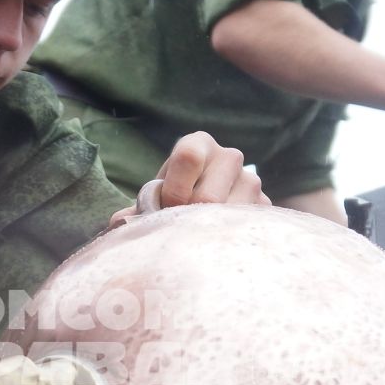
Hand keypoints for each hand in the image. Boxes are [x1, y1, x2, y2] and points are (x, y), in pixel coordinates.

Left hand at [108, 132, 268, 227]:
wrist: (204, 212)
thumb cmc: (171, 202)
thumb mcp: (153, 200)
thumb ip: (134, 211)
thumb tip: (119, 224)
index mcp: (197, 144)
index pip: (188, 157)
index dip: (174, 190)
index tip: (167, 208)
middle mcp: (229, 156)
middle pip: (209, 196)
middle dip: (190, 218)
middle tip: (182, 226)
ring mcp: (251, 181)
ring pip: (229, 216)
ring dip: (208, 231)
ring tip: (199, 232)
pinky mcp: (265, 206)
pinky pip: (245, 229)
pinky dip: (227, 241)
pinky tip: (216, 241)